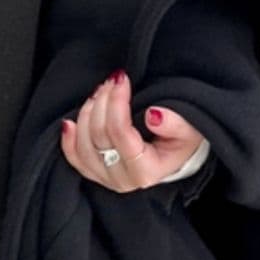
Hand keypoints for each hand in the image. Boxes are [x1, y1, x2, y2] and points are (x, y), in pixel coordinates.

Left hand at [60, 69, 205, 191]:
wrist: (175, 156)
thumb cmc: (182, 141)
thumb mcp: (190, 129)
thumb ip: (175, 123)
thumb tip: (154, 116)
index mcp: (147, 171)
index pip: (120, 133)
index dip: (117, 103)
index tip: (122, 79)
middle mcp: (123, 180)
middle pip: (99, 135)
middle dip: (103, 101)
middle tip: (112, 81)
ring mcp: (105, 178)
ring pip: (83, 145)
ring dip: (87, 113)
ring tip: (101, 92)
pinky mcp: (94, 173)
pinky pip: (74, 158)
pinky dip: (68, 139)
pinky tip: (70, 122)